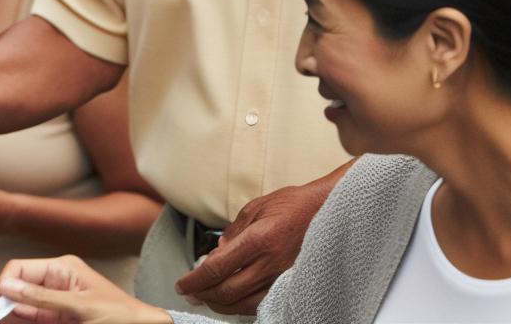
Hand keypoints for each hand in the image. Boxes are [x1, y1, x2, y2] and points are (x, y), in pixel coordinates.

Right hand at [0, 256, 169, 323]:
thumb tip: (8, 286)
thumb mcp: (81, 306)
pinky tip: (11, 323)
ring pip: (22, 308)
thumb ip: (43, 298)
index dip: (3, 285)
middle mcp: (56, 282)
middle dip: (2, 303)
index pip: (20, 269)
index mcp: (62, 268)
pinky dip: (21, 321)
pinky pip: (33, 319)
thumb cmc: (122, 316)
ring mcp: (56, 303)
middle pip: (18, 289)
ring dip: (10, 315)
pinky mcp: (58, 320)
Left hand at [173, 175, 331, 314]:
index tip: (181, 285)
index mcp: (257, 240)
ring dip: (220, 305)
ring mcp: (282, 276)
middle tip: (189, 294)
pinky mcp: (291, 282)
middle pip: (227, 291)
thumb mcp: (255, 208)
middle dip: (203, 296)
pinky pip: (262, 302)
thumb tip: (216, 254)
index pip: (216, 269)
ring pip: (244, 303)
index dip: (194, 281)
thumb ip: (232, 232)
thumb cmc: (293, 204)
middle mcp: (270, 263)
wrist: (328, 209)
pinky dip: (242, 305)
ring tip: (207, 298)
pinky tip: (233, 299)